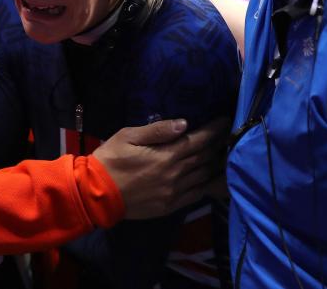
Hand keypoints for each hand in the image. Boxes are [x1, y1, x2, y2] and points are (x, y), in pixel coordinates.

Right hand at [94, 117, 229, 219]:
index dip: (215, 130)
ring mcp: (175, 192)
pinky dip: (209, 185)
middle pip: (205, 158)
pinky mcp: (171, 206)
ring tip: (226, 154)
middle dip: (219, 145)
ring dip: (217, 164)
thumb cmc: (110, 159)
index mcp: (166, 155)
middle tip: (229, 134)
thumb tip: (184, 123)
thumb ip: (157, 130)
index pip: (199, 140)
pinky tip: (214, 178)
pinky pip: (197, 194)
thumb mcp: (128, 136)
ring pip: (205, 176)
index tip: (225, 120)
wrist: (97, 193)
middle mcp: (176, 174)